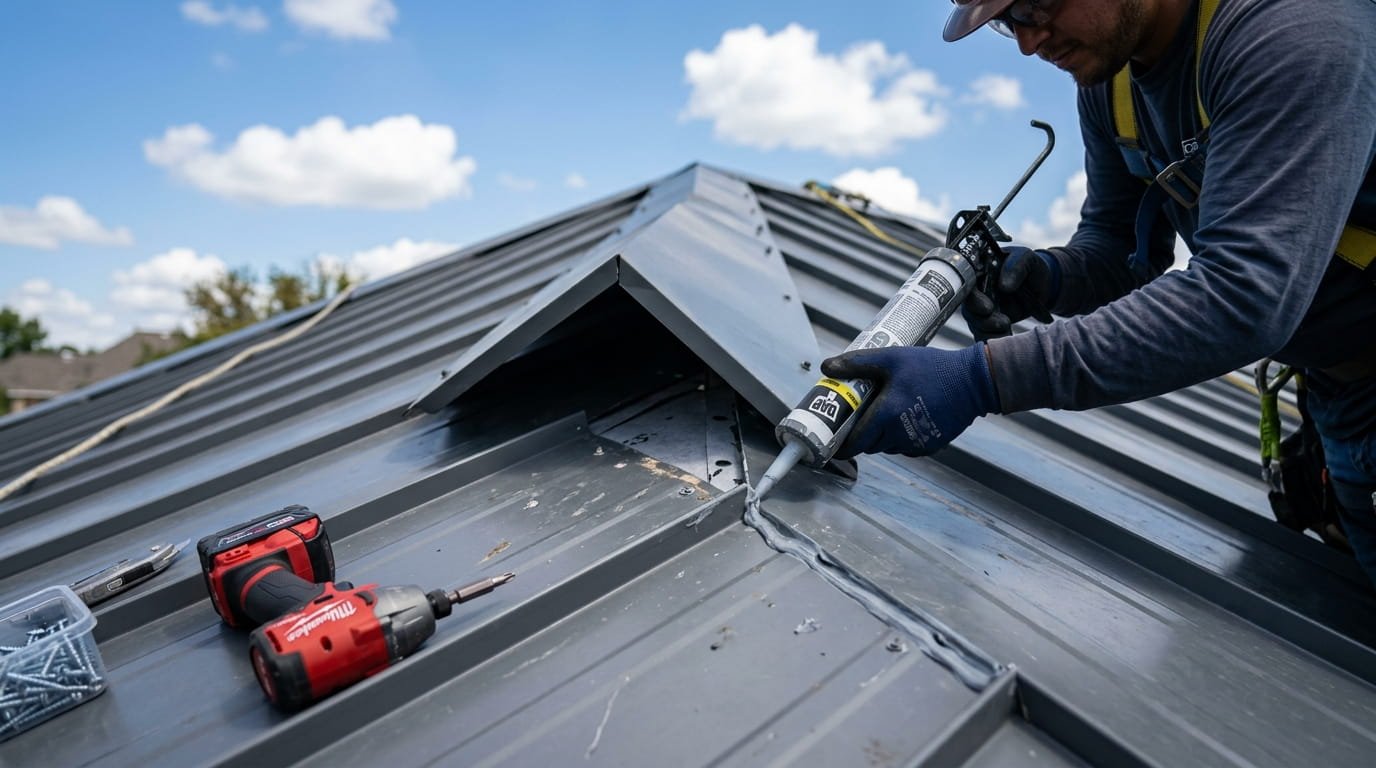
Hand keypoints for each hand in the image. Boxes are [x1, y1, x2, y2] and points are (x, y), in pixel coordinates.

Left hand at [819, 344, 999, 458]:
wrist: (974, 382)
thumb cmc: (932, 367)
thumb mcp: (892, 357)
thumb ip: (857, 363)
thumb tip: (826, 367)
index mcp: (886, 415)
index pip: (855, 443)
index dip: (842, 445)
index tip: (834, 440)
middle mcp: (899, 435)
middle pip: (870, 445)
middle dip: (862, 435)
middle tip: (860, 417)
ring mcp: (916, 443)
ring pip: (887, 447)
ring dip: (881, 436)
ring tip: (885, 413)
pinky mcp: (930, 446)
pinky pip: (906, 447)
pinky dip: (900, 437)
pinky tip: (905, 417)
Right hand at [961, 246, 1059, 338]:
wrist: (1043, 285)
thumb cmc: (1030, 267)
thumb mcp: (1026, 258)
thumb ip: (1015, 266)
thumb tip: (1004, 286)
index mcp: (979, 273)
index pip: (966, 286)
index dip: (973, 299)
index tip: (987, 307)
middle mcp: (977, 292)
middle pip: (969, 309)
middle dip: (981, 319)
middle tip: (1002, 322)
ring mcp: (982, 309)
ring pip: (976, 325)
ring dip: (990, 330)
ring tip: (1008, 327)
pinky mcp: (991, 323)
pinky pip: (985, 335)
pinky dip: (993, 339)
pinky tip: (1006, 337)